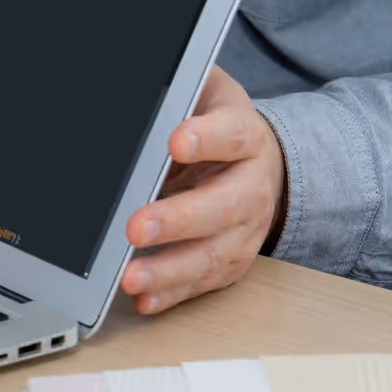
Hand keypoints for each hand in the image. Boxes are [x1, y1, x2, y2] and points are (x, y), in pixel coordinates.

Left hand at [119, 67, 285, 313]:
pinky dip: (172, 294)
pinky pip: (204, 282)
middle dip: (179, 219)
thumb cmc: (219, 126)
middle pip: (223, 206)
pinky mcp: (232, 260)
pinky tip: (143, 298)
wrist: (261, 162)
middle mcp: (253, 186)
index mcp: (246, 136)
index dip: (209, 138)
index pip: (233, 134)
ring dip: (170, 269)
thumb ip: (178, 94)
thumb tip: (135, 97)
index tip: (177, 140)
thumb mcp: (205, 94)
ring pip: (214, 253)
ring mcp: (246, 229)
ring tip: (131, 276)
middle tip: (137, 226)